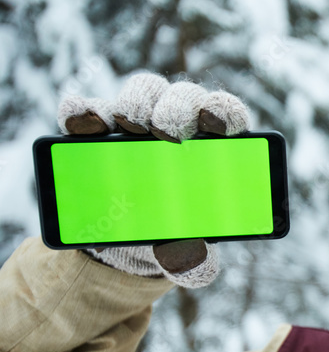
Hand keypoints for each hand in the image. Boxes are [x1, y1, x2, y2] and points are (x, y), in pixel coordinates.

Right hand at [58, 73, 251, 287]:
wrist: (126, 242)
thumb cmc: (172, 232)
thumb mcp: (185, 251)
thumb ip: (194, 259)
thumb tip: (191, 260)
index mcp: (214, 145)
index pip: (226, 114)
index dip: (223, 111)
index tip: (215, 122)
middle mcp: (180, 122)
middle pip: (184, 96)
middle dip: (177, 107)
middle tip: (167, 131)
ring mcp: (139, 120)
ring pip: (143, 91)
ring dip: (136, 103)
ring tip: (130, 126)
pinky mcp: (98, 129)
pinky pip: (88, 111)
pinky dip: (81, 112)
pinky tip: (78, 125)